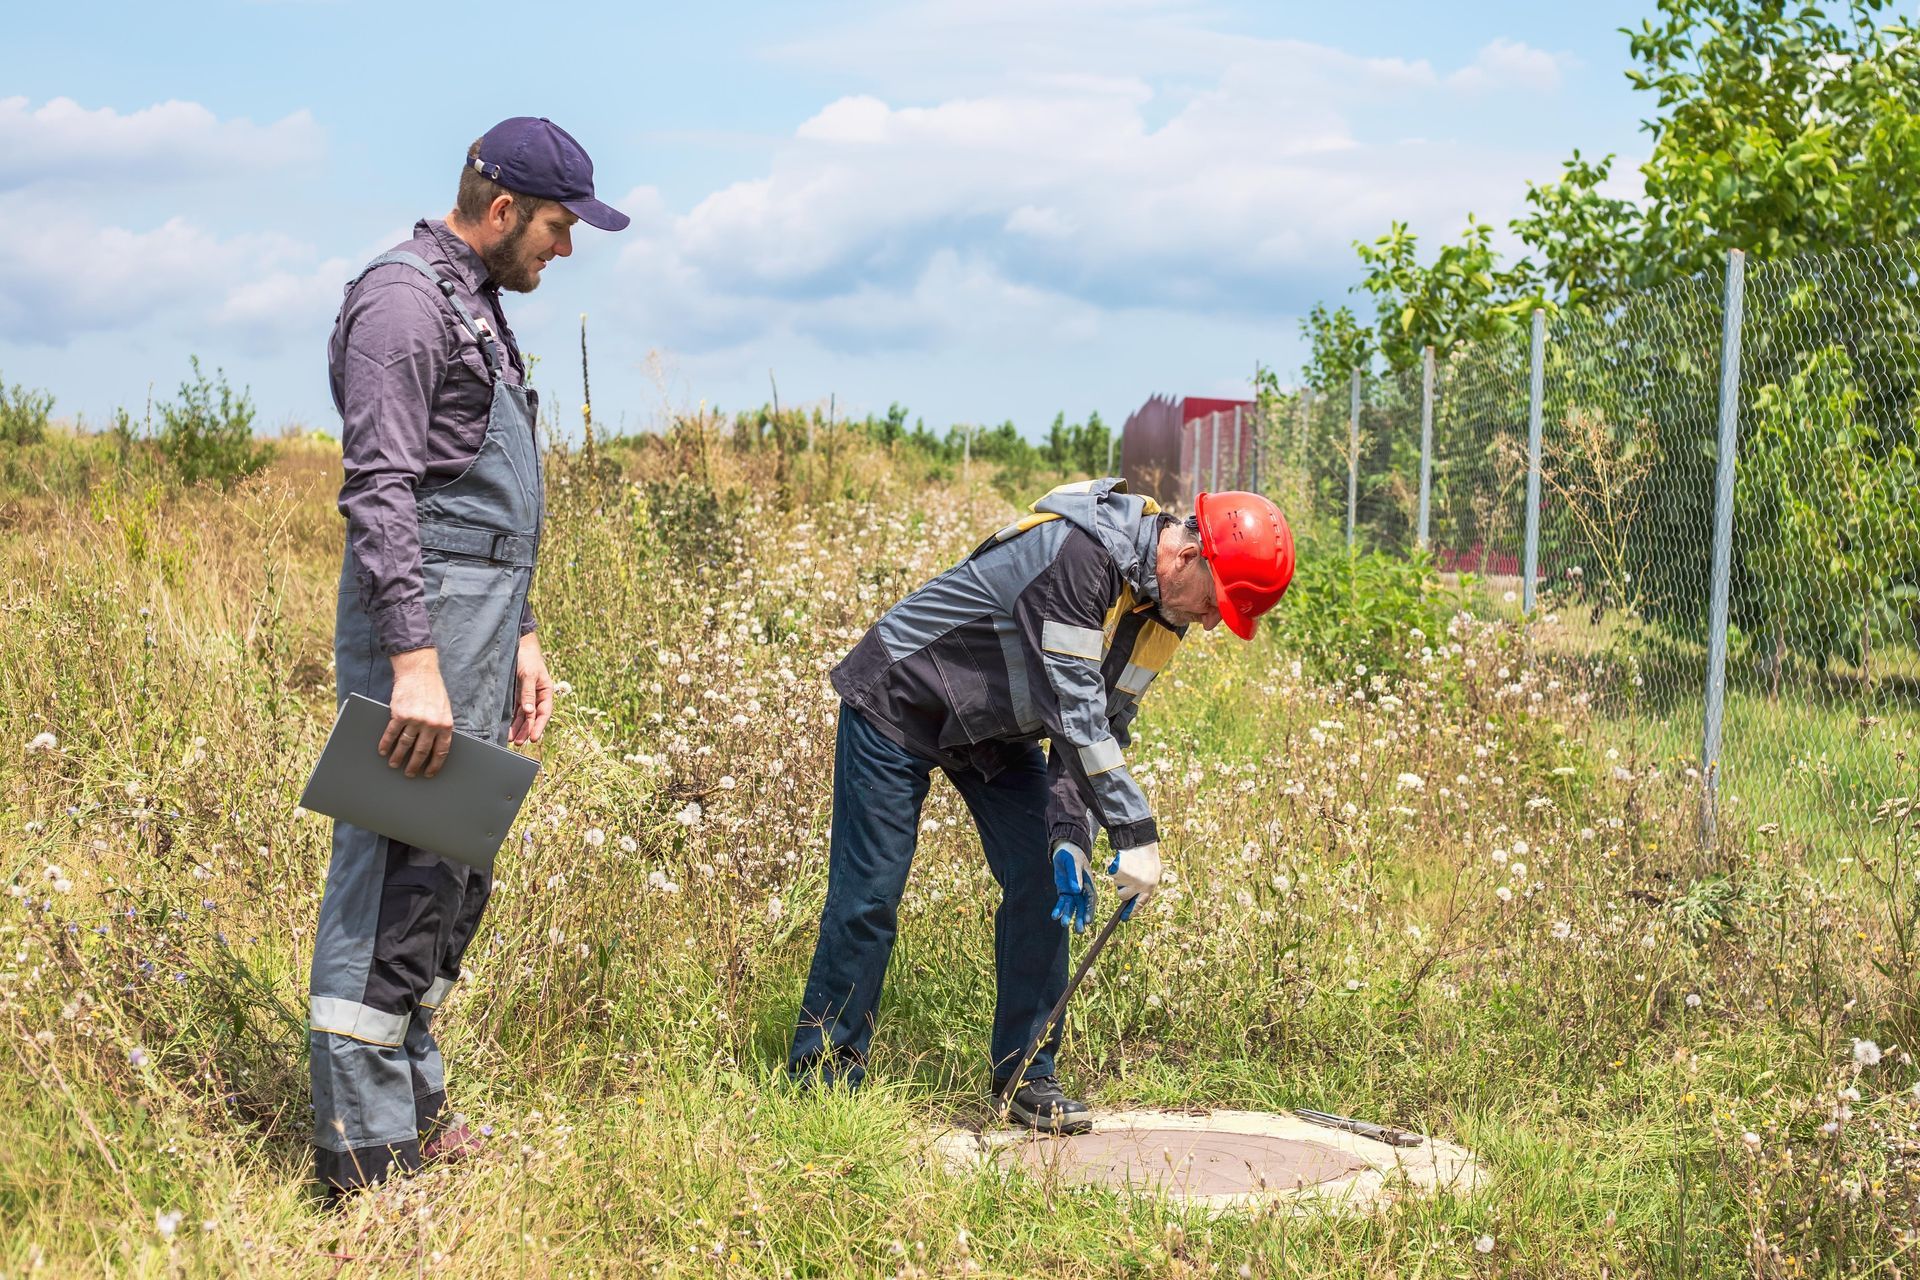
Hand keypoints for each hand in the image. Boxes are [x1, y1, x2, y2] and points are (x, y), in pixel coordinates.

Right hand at [383, 648, 454, 777]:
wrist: (419, 672)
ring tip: (395, 764)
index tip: (428, 773)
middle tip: (409, 773)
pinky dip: (386, 744)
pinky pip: (392, 734)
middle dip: (415, 765)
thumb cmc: (433, 690)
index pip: (441, 751)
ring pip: (405, 745)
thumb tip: (436, 747)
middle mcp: (431, 724)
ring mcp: (415, 720)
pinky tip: (383, 751)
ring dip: (398, 757)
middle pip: (422, 751)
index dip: (434, 765)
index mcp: (445, 724)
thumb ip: (441, 726)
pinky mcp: (399, 714)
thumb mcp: (444, 709)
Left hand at [511, 632, 555, 744]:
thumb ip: (528, 693)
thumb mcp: (529, 675)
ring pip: (523, 716)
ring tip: (512, 739)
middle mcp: (536, 696)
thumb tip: (530, 711)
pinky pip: (515, 710)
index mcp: (545, 692)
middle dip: (527, 730)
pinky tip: (507, 728)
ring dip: (518, 728)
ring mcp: (526, 696)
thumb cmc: (528, 658)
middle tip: (520, 743)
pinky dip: (512, 720)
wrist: (518, 645)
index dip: (539, 726)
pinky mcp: (516, 694)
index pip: (544, 713)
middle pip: (533, 717)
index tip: (534, 738)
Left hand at [1051, 842, 1093, 931]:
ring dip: (1069, 916)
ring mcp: (1073, 892)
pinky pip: (1062, 902)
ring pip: (1072, 907)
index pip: (1091, 899)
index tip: (1087, 921)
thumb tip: (1076, 890)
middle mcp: (1082, 890)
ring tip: (1064, 925)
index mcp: (1088, 883)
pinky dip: (1059, 909)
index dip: (1089, 910)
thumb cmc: (1071, 855)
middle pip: (1083, 906)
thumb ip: (1074, 875)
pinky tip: (1055, 916)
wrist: (1064, 850)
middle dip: (1080, 918)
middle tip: (1079, 930)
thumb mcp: (1072, 862)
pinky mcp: (1065, 892)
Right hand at [1108, 842, 1161, 920]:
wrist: (1141, 842)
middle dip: (1122, 889)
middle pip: (1123, 896)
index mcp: (1150, 887)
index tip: (1124, 917)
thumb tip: (1133, 900)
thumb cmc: (1147, 859)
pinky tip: (1123, 862)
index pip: (1139, 904)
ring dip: (1120, 877)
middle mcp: (1140, 885)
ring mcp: (1129, 879)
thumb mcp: (1151, 874)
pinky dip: (1115, 869)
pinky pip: (1113, 875)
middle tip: (1127, 877)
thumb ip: (1144, 887)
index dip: (1132, 911)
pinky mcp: (1120, 872)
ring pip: (1117, 884)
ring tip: (1129, 866)